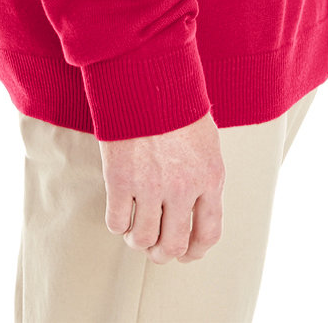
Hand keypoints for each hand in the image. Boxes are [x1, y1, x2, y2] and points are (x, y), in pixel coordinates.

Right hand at [99, 111, 224, 263]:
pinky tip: (119, 211)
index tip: (186, 253)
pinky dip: (117, 224)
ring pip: (143, 239)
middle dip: (163, 252)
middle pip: (173, 245)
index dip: (195, 251)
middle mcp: (183, 188)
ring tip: (135, 232)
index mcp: (210, 177)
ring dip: (138, 240)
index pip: (209, 233)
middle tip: (154, 246)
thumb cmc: (177, 101)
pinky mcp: (120, 180)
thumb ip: (202, 174)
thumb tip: (193, 207)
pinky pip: (117, 222)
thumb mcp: (204, 139)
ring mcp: (151, 186)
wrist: (147, 74)